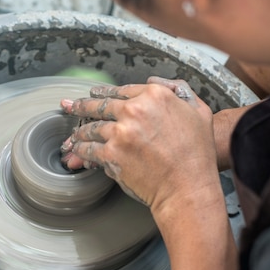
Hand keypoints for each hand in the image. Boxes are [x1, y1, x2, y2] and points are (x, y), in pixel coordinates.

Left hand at [60, 77, 217, 211]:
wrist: (188, 188)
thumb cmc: (197, 155)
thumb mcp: (199, 111)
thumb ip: (179, 90)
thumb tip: (155, 81)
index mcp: (155, 95)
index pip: (122, 90)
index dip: (105, 92)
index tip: (96, 94)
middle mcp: (135, 110)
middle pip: (101, 105)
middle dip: (82, 106)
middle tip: (71, 106)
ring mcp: (121, 132)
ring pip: (92, 127)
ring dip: (80, 130)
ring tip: (73, 133)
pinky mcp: (111, 154)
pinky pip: (89, 149)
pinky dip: (80, 149)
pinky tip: (76, 150)